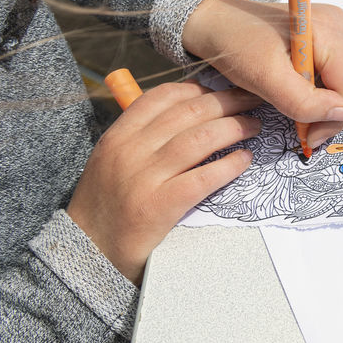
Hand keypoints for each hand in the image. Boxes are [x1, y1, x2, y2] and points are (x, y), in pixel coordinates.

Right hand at [68, 84, 263, 281]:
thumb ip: (143, 138)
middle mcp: (129, 151)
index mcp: (117, 137)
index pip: (161, 97)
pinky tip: (246, 159)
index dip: (198, 88)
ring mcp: (144, 178)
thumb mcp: (113, 162)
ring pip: (200, 139)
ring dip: (235, 127)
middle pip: (189, 112)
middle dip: (227, 101)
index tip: (222, 88)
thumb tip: (190, 114)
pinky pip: (203, 177)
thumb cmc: (107, 207)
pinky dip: (229, 165)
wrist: (87, 254)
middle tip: (253, 100)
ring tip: (255, 126)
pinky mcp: (158, 206)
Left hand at [182, 0, 342, 149]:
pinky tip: (308, 97)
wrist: (218, 21)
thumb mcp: (264, 77)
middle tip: (309, 131)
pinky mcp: (333, 38)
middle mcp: (341, 26)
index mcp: (328, 30)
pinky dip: (331, 92)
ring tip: (306, 116)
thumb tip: (341, 115)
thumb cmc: (235, 44)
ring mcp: (340, 30)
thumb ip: (303, 100)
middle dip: (339, 112)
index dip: (337, 118)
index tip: (309, 137)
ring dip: (335, 104)